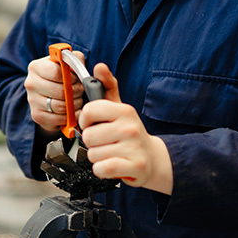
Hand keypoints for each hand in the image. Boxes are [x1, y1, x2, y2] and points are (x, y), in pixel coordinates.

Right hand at [24, 51, 85, 131]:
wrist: (47, 93)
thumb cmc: (60, 76)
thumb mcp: (67, 63)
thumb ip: (75, 58)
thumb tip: (79, 66)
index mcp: (36, 67)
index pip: (56, 73)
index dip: (71, 77)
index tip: (76, 79)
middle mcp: (31, 83)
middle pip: (60, 91)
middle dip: (75, 92)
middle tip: (80, 91)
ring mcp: (32, 100)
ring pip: (60, 106)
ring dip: (74, 104)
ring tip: (77, 100)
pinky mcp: (36, 115)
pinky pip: (58, 119)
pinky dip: (68, 116)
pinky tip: (71, 110)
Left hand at [78, 63, 173, 194]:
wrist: (152, 159)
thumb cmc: (129, 133)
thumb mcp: (119, 108)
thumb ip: (107, 86)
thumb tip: (99, 66)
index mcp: (124, 111)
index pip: (89, 111)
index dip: (85, 120)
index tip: (92, 124)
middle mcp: (130, 127)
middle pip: (88, 136)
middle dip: (92, 143)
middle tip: (105, 142)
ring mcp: (134, 148)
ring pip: (93, 155)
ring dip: (98, 157)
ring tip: (111, 153)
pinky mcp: (135, 167)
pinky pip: (101, 169)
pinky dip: (101, 170)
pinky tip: (112, 165)